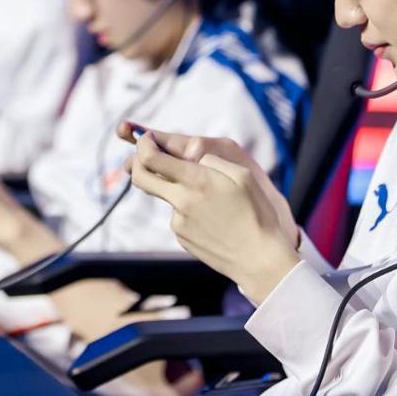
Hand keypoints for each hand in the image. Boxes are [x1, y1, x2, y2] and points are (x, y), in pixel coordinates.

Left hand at [117, 123, 298, 250]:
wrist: (259, 259)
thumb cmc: (256, 214)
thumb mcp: (243, 175)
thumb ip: (212, 161)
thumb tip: (193, 157)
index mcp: (196, 181)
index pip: (151, 158)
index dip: (143, 144)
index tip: (146, 139)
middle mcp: (181, 201)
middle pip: (141, 178)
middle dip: (137, 163)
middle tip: (148, 156)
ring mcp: (179, 222)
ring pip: (166, 197)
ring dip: (177, 190)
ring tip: (212, 201)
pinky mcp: (182, 237)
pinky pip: (178, 216)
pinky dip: (188, 210)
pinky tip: (212, 218)